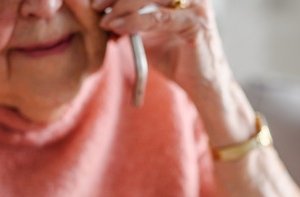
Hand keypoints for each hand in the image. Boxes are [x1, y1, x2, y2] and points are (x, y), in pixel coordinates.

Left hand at [93, 0, 256, 146]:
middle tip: (96, 5)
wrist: (203, 86)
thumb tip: (107, 13)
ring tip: (105, 20)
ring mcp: (196, 7)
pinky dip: (135, 22)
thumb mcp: (150, 36)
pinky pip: (159, 18)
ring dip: (123, 7)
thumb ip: (135, 21)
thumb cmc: (178, 61)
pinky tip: (118, 28)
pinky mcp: (196, 25)